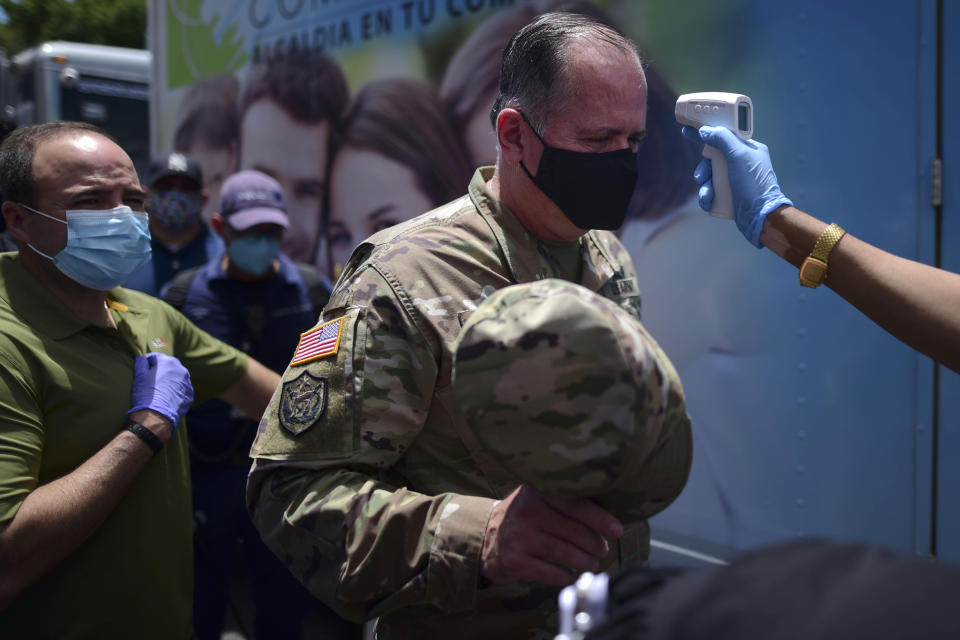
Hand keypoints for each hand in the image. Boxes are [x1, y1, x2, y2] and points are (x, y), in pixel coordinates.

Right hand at [127, 353, 193, 428]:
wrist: (157, 416)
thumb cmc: (146, 394)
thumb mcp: (139, 376)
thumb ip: (140, 363)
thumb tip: (142, 358)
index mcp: (168, 362)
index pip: (156, 357)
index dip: (148, 363)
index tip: (144, 369)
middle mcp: (181, 370)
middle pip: (169, 366)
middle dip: (161, 370)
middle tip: (152, 380)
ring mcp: (187, 382)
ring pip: (177, 377)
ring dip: (169, 380)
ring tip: (160, 389)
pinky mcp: (190, 394)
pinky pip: (181, 389)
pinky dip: (176, 390)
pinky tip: (167, 397)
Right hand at [479, 485, 622, 586]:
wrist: (482, 537)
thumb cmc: (521, 518)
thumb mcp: (536, 499)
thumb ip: (563, 501)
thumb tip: (606, 515)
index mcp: (536, 493)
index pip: (575, 504)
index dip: (600, 518)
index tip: (617, 530)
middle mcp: (527, 512)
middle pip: (573, 531)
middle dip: (594, 543)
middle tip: (604, 549)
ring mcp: (519, 538)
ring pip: (565, 553)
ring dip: (584, 561)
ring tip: (592, 564)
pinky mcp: (515, 561)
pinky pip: (551, 572)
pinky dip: (565, 575)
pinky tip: (570, 574)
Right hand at [682, 125, 792, 247]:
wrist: (761, 217)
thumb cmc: (754, 185)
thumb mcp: (739, 156)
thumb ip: (722, 139)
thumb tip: (706, 130)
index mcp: (748, 149)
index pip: (723, 135)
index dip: (705, 132)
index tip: (687, 130)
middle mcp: (742, 162)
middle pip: (712, 158)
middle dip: (704, 169)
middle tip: (700, 177)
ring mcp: (736, 178)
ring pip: (710, 176)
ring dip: (704, 186)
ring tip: (707, 196)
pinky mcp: (730, 194)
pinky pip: (712, 190)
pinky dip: (706, 196)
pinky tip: (707, 203)